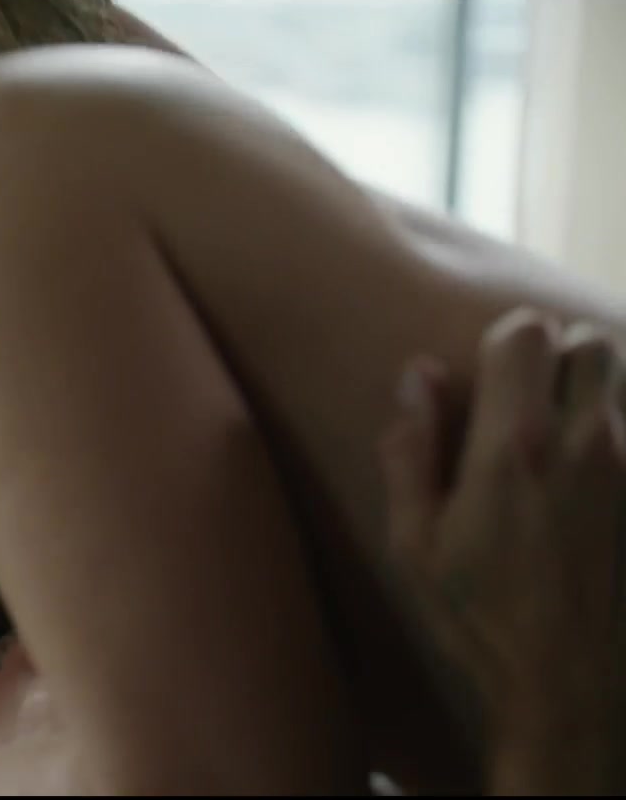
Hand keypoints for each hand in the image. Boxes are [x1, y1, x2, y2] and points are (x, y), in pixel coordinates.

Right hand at [378, 309, 625, 789]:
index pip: (523, 334)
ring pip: (618, 385)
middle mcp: (582, 443)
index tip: (485, 372)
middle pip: (586, 343)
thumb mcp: (415, 542)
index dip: (502, 340)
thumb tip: (417, 375)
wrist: (570, 682)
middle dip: (555, 353)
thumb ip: (412, 450)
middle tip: (525, 394)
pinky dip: (611, 438)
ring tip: (556, 435)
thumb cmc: (479, 617)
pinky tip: (583, 481)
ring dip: (587, 393)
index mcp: (513, 446)